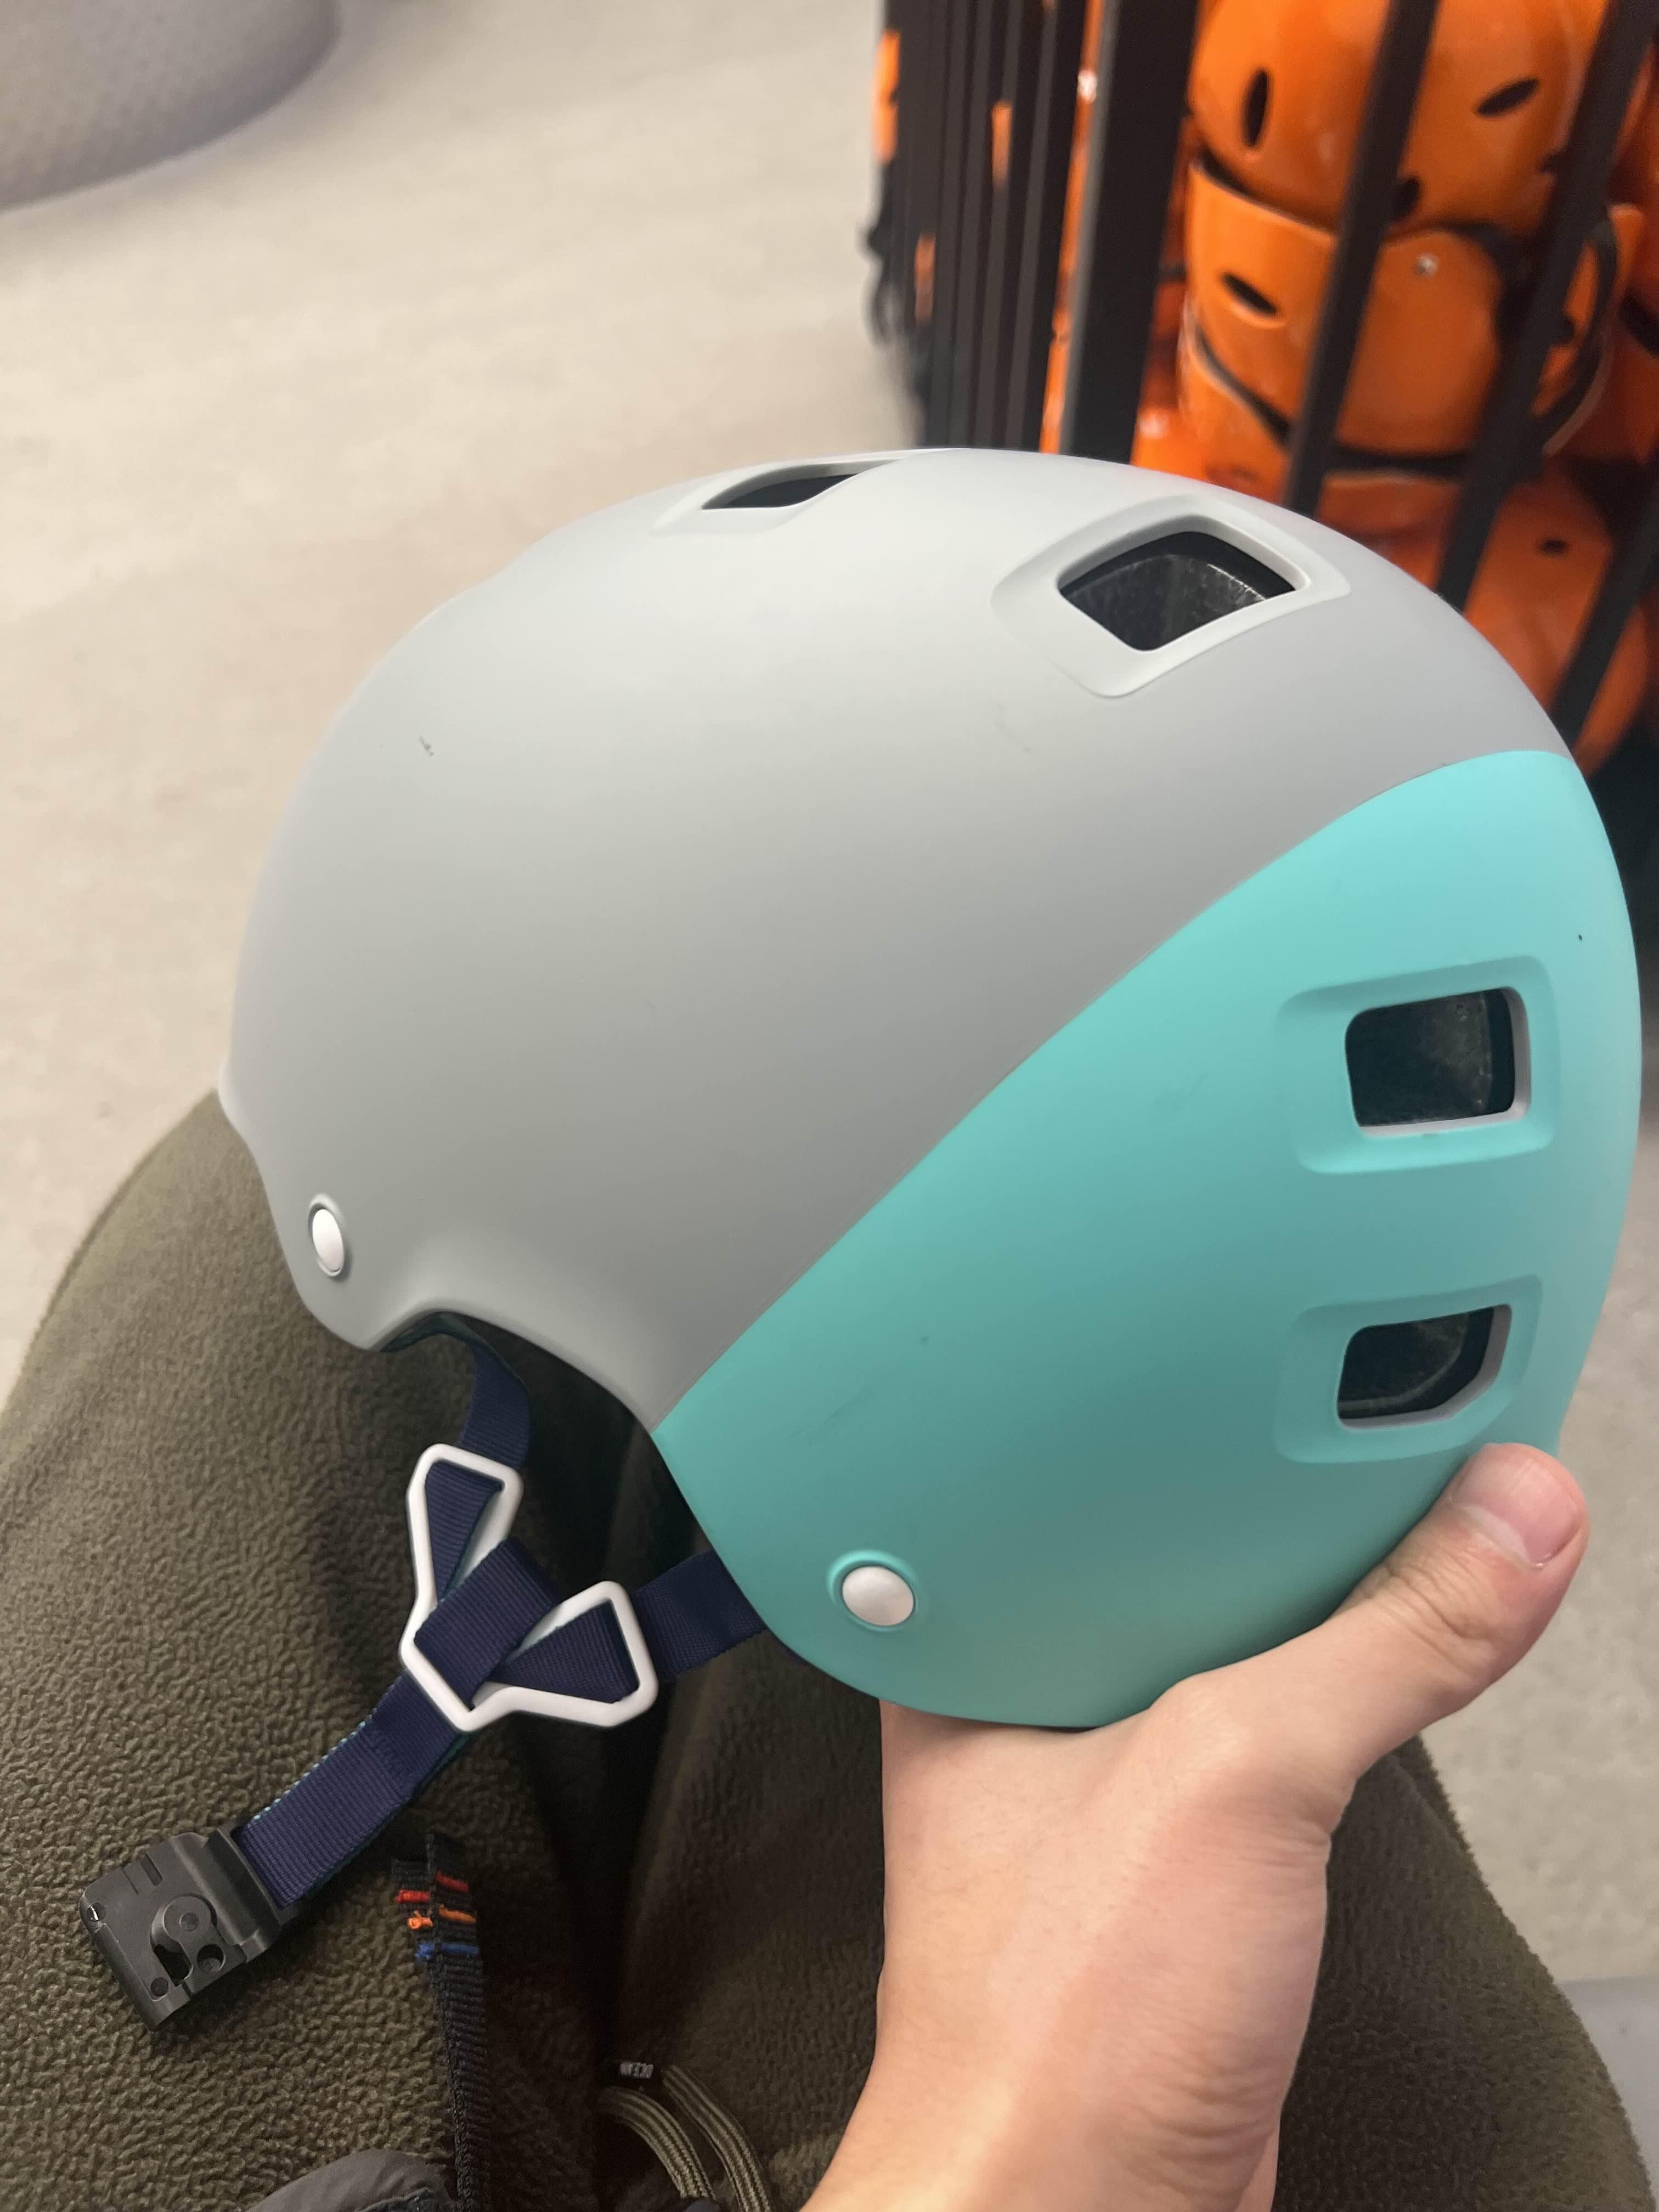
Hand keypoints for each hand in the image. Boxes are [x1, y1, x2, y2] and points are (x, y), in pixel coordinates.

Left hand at [807, 1444, 1586, 2211]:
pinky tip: (1378, 1661)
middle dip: (1276, 1502)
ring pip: (1230, 1649)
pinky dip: (1337, 1697)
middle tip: (1378, 1420)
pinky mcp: (1178, 1863)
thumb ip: (1380, 1641)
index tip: (1298, 1363)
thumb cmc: (1053, 2031)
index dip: (1191, 1410)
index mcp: (980, 1639)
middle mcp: (1029, 1699)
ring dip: (1318, 1605)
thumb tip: (1509, 1519)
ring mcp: (1105, 1784)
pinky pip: (1271, 1740)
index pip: (1091, 1474)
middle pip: (1173, 1552)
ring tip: (1403, 1516)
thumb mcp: (1237, 1778)